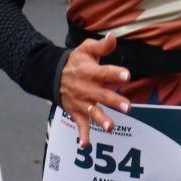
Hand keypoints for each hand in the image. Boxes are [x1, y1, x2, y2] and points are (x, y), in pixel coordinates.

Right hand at [59, 34, 130, 148]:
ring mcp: (81, 102)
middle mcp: (86, 88)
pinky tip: (85, 144)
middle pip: (101, 95)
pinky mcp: (76, 112)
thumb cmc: (76, 61)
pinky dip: (82, 135)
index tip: (127, 75)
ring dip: (101, 120)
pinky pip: (79, 124)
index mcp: (89, 71)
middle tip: (128, 107)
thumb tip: (113, 36)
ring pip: (92, 112)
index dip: (114, 73)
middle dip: (114, 101)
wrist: (53, 74)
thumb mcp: (86, 49)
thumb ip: (101, 45)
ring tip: (110, 127)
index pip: (104, 72)